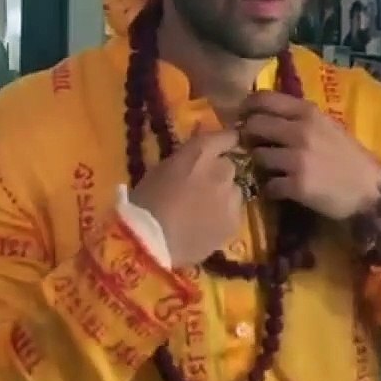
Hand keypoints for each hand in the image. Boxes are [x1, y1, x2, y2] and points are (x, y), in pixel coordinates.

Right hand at [128, 125, 243, 267]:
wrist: (149, 243)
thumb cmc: (145, 203)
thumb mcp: (160, 170)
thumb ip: (184, 159)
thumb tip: (195, 156)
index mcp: (200, 152)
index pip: (226, 137)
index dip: (226, 141)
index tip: (224, 145)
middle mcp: (221, 170)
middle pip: (229, 166)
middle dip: (218, 173)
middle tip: (202, 186)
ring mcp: (231, 197)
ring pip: (234, 191)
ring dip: (223, 195)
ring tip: (205, 210)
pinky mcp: (234, 222)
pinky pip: (233, 213)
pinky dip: (224, 216)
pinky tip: (207, 226)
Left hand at [238, 91, 380, 220]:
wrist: (371, 189)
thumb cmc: (348, 156)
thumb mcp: (326, 126)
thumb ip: (297, 117)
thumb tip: (262, 113)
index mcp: (308, 112)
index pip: (264, 99)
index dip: (247, 107)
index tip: (243, 116)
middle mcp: (300, 131)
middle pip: (253, 126)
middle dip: (248, 137)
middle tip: (252, 146)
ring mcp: (297, 159)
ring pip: (257, 156)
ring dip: (260, 165)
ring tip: (272, 170)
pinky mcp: (297, 185)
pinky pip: (268, 185)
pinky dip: (271, 189)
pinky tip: (281, 189)